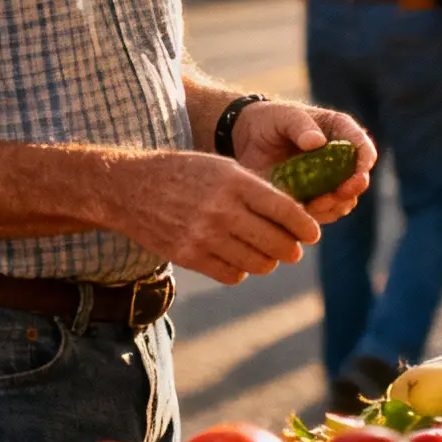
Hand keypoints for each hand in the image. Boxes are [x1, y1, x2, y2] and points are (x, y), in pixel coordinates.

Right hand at [109, 151, 322, 284]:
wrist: (129, 188)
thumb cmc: (182, 173)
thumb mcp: (220, 167)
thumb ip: (254, 188)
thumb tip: (292, 214)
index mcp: (234, 181)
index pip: (285, 210)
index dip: (305, 226)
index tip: (312, 234)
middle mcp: (221, 210)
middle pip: (276, 242)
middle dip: (291, 249)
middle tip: (293, 250)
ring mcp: (204, 236)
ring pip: (257, 263)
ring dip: (267, 262)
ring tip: (266, 255)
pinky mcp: (189, 256)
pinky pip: (232, 274)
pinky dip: (240, 270)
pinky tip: (237, 258)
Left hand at [232, 99, 376, 224]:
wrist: (248, 138)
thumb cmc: (270, 119)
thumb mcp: (283, 116)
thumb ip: (300, 125)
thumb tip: (317, 143)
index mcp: (341, 132)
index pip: (363, 150)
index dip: (363, 167)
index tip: (353, 182)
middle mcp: (341, 158)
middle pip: (357, 182)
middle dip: (346, 193)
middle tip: (326, 199)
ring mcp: (329, 180)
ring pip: (344, 202)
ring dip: (332, 208)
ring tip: (310, 206)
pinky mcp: (314, 197)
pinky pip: (324, 213)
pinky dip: (316, 216)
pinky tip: (300, 212)